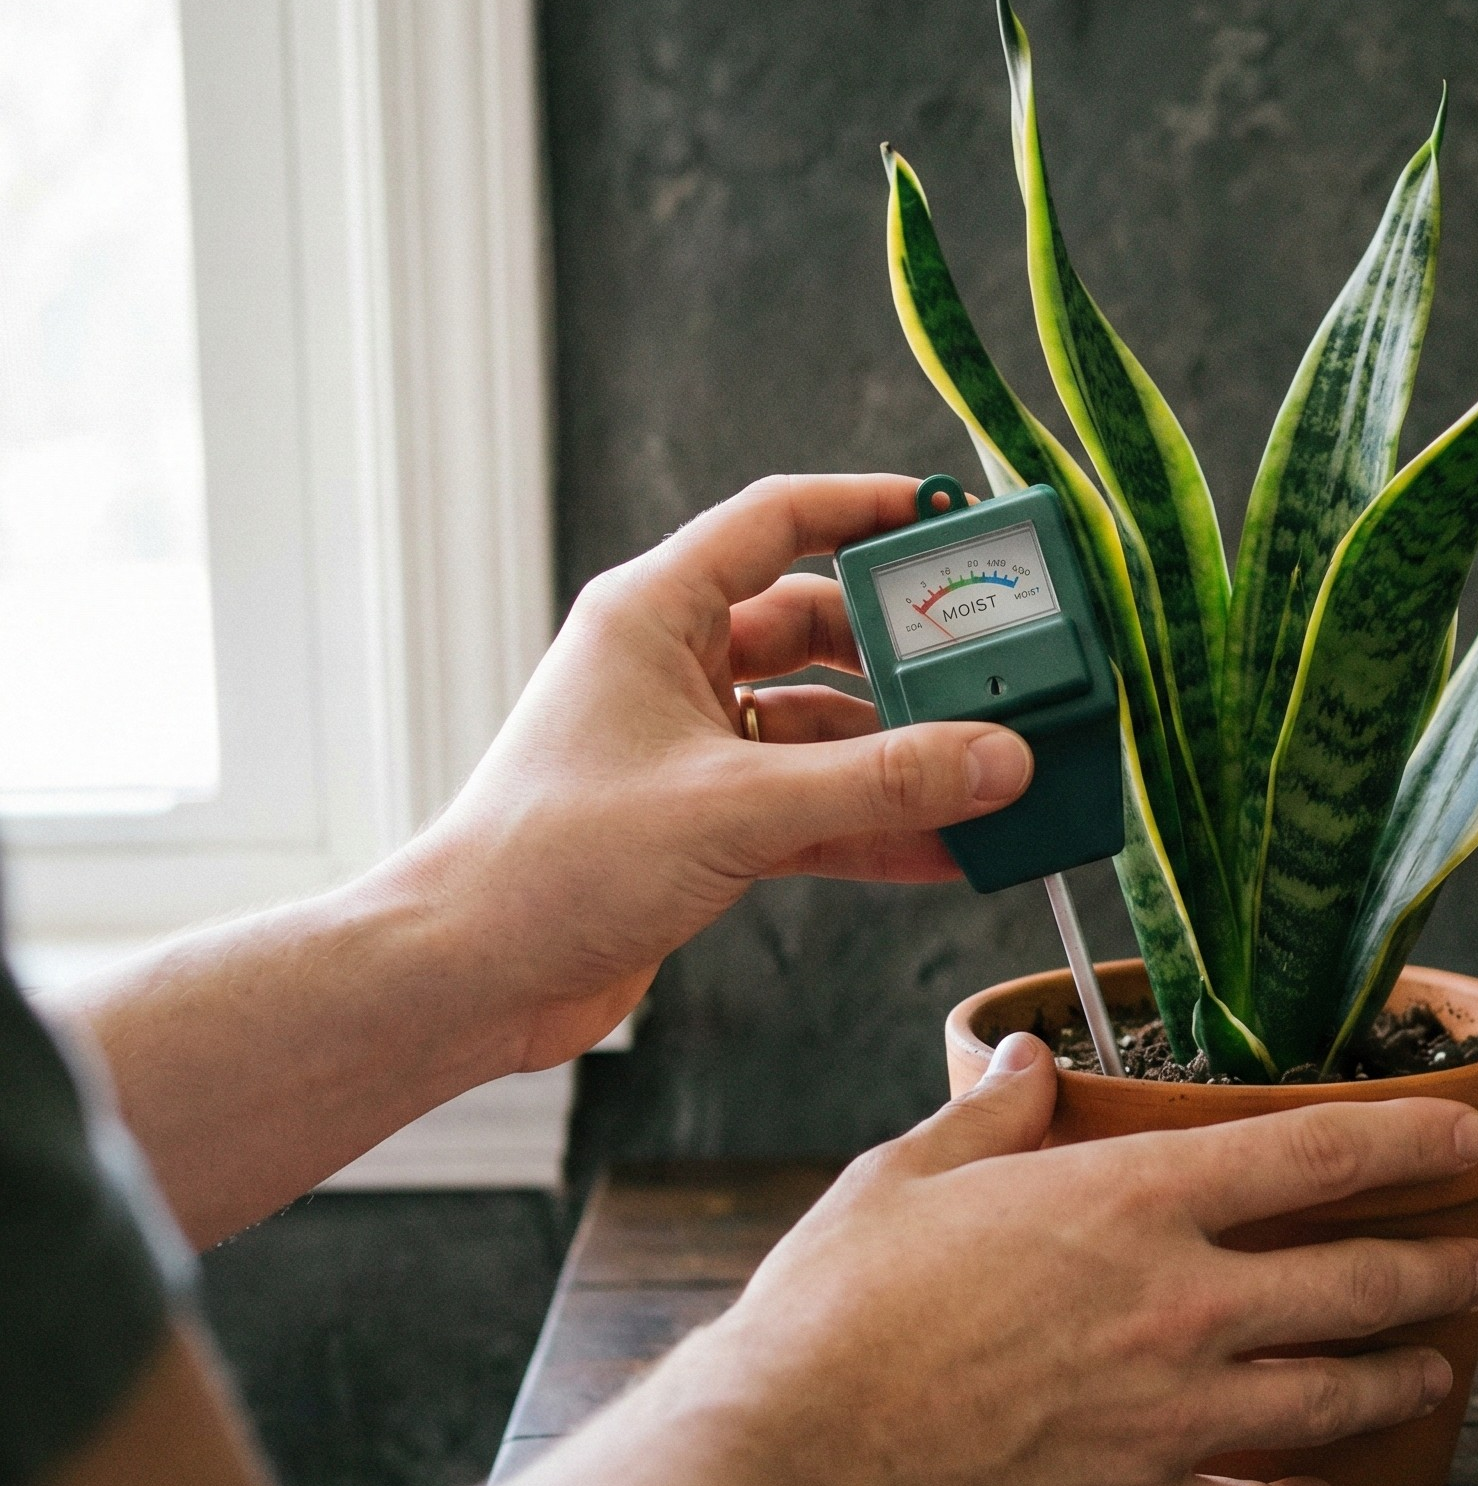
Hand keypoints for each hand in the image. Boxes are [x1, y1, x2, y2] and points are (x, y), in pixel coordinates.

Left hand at [394, 475, 1030, 1067]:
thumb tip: (999, 760)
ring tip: (990, 774)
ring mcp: (693, 748)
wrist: (469, 978)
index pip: (779, 520)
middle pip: (820, 629)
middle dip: (908, 656)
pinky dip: (875, 823)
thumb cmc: (552, 861)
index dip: (869, 507)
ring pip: (825, 727)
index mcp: (655, 613)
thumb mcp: (737, 808)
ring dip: (902, 755)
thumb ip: (879, 783)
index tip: (953, 518)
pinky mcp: (706, 823)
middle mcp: (674, 667)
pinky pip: (814, 805)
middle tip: (997, 668)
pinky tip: (948, 847)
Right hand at [676, 1035, 1477, 1485]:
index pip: (1312, 1152)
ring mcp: (1173, 1415)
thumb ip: (991, 1114)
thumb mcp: (909, 1175)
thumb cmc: (842, 1305)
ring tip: (1434, 1371)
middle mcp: (1180, 1303)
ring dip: (1400, 1380)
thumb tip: (1030, 1061)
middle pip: (1357, 1283)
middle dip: (1437, 1273)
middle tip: (1476, 1269)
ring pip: (1334, 1397)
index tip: (1468, 1131)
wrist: (797, 1452)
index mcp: (1131, 1201)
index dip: (1409, 1136)